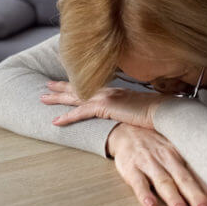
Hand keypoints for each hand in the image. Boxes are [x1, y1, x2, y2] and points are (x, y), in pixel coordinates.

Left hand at [42, 80, 171, 129]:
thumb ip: (131, 110)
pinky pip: (80, 113)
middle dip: (61, 87)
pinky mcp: (105, 107)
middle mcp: (108, 91)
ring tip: (42, 99)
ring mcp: (106, 97)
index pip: (91, 88)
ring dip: (57, 99)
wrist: (163, 111)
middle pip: (79, 88)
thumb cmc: (156, 113)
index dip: (77, 85)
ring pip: (75, 97)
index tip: (66, 83)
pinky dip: (67, 117)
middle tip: (46, 86)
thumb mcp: (140, 110)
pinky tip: (55, 121)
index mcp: (116, 92)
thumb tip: (130, 116)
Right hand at [107, 123, 206, 205]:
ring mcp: (149, 162)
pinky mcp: (131, 167)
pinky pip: (138, 181)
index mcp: (182, 155)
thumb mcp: (176, 150)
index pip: (199, 174)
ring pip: (164, 181)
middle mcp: (168, 158)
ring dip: (174, 198)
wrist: (126, 128)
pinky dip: (144, 193)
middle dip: (196, 197)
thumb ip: (192, 170)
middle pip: (185, 179)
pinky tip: (150, 204)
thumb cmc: (157, 145)